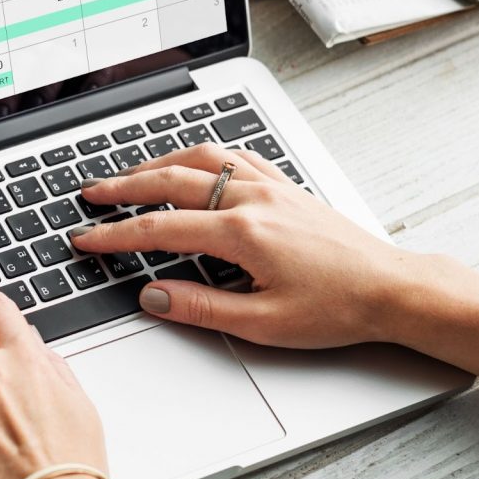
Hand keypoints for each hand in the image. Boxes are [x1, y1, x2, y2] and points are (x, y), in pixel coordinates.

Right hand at [72, 143, 427, 348]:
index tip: (87, 236)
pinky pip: (235, 156)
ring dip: (158, 162)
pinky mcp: (286, 186)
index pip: (159, 228)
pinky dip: (202, 155)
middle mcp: (252, 199)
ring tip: (130, 173)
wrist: (392, 288)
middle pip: (170, 181)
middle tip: (91, 193)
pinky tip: (193, 162)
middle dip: (123, 186)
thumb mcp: (263, 323)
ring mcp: (270, 187)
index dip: (115, 234)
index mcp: (242, 233)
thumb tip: (153, 296)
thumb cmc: (337, 308)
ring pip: (201, 158)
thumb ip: (201, 306)